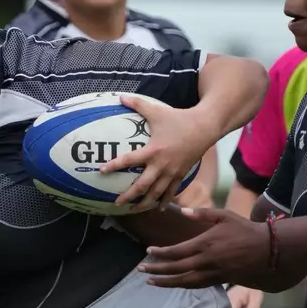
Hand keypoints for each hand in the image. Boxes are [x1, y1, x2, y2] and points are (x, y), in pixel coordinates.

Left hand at [102, 94, 216, 211]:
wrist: (205, 127)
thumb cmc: (179, 119)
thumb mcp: (157, 111)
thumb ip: (137, 104)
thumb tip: (120, 97)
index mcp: (153, 151)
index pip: (129, 160)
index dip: (114, 166)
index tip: (101, 171)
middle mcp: (161, 165)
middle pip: (142, 186)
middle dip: (129, 196)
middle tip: (117, 203)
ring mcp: (172, 173)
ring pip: (156, 194)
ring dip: (144, 204)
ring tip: (133, 210)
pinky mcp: (181, 175)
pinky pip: (171, 192)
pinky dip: (165, 202)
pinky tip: (158, 209)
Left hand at [139, 207, 275, 288]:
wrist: (267, 250)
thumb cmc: (245, 230)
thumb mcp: (224, 216)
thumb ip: (201, 214)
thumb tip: (181, 210)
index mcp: (205, 243)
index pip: (176, 251)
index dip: (160, 253)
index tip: (148, 252)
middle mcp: (206, 261)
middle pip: (175, 268)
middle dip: (156, 269)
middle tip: (140, 269)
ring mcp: (212, 273)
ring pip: (183, 281)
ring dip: (165, 282)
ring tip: (151, 281)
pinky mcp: (219, 281)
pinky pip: (196, 285)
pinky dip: (182, 285)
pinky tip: (173, 284)